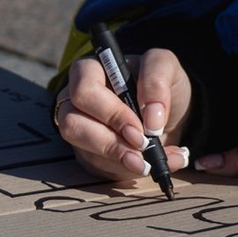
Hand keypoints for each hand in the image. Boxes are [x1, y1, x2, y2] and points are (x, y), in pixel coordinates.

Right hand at [54, 48, 191, 183]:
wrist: (164, 115)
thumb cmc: (158, 84)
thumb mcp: (165, 67)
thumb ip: (157, 80)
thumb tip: (151, 120)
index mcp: (91, 70)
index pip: (85, 89)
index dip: (112, 112)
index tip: (143, 128)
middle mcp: (75, 99)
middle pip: (72, 123)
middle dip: (110, 141)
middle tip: (143, 147)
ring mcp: (78, 128)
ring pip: (82, 150)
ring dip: (115, 159)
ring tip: (146, 163)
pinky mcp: (86, 153)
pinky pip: (95, 167)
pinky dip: (125, 170)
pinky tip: (147, 164)